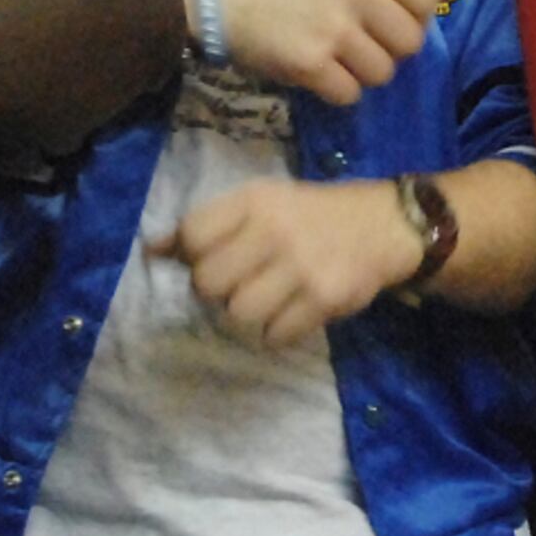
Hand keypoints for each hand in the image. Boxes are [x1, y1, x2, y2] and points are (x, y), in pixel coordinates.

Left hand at [154, 176, 419, 346]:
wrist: (383, 225)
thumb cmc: (309, 215)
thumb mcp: (260, 204)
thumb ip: (208, 226)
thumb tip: (152, 251)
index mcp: (254, 201)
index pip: (193, 235)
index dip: (195, 254)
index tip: (214, 256)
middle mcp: (273, 229)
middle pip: (208, 283)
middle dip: (219, 289)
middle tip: (243, 281)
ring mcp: (299, 266)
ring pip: (239, 312)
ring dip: (249, 313)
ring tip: (270, 297)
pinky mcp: (323, 298)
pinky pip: (274, 335)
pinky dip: (278, 331)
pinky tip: (293, 310)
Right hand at [209, 0, 442, 105]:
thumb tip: (414, 18)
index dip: (413, 17)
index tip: (389, 24)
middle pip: (410, 43)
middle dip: (388, 51)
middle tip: (358, 46)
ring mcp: (337, 29)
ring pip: (383, 73)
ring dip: (360, 73)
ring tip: (332, 58)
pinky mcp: (312, 63)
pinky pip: (350, 94)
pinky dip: (335, 91)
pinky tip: (315, 72)